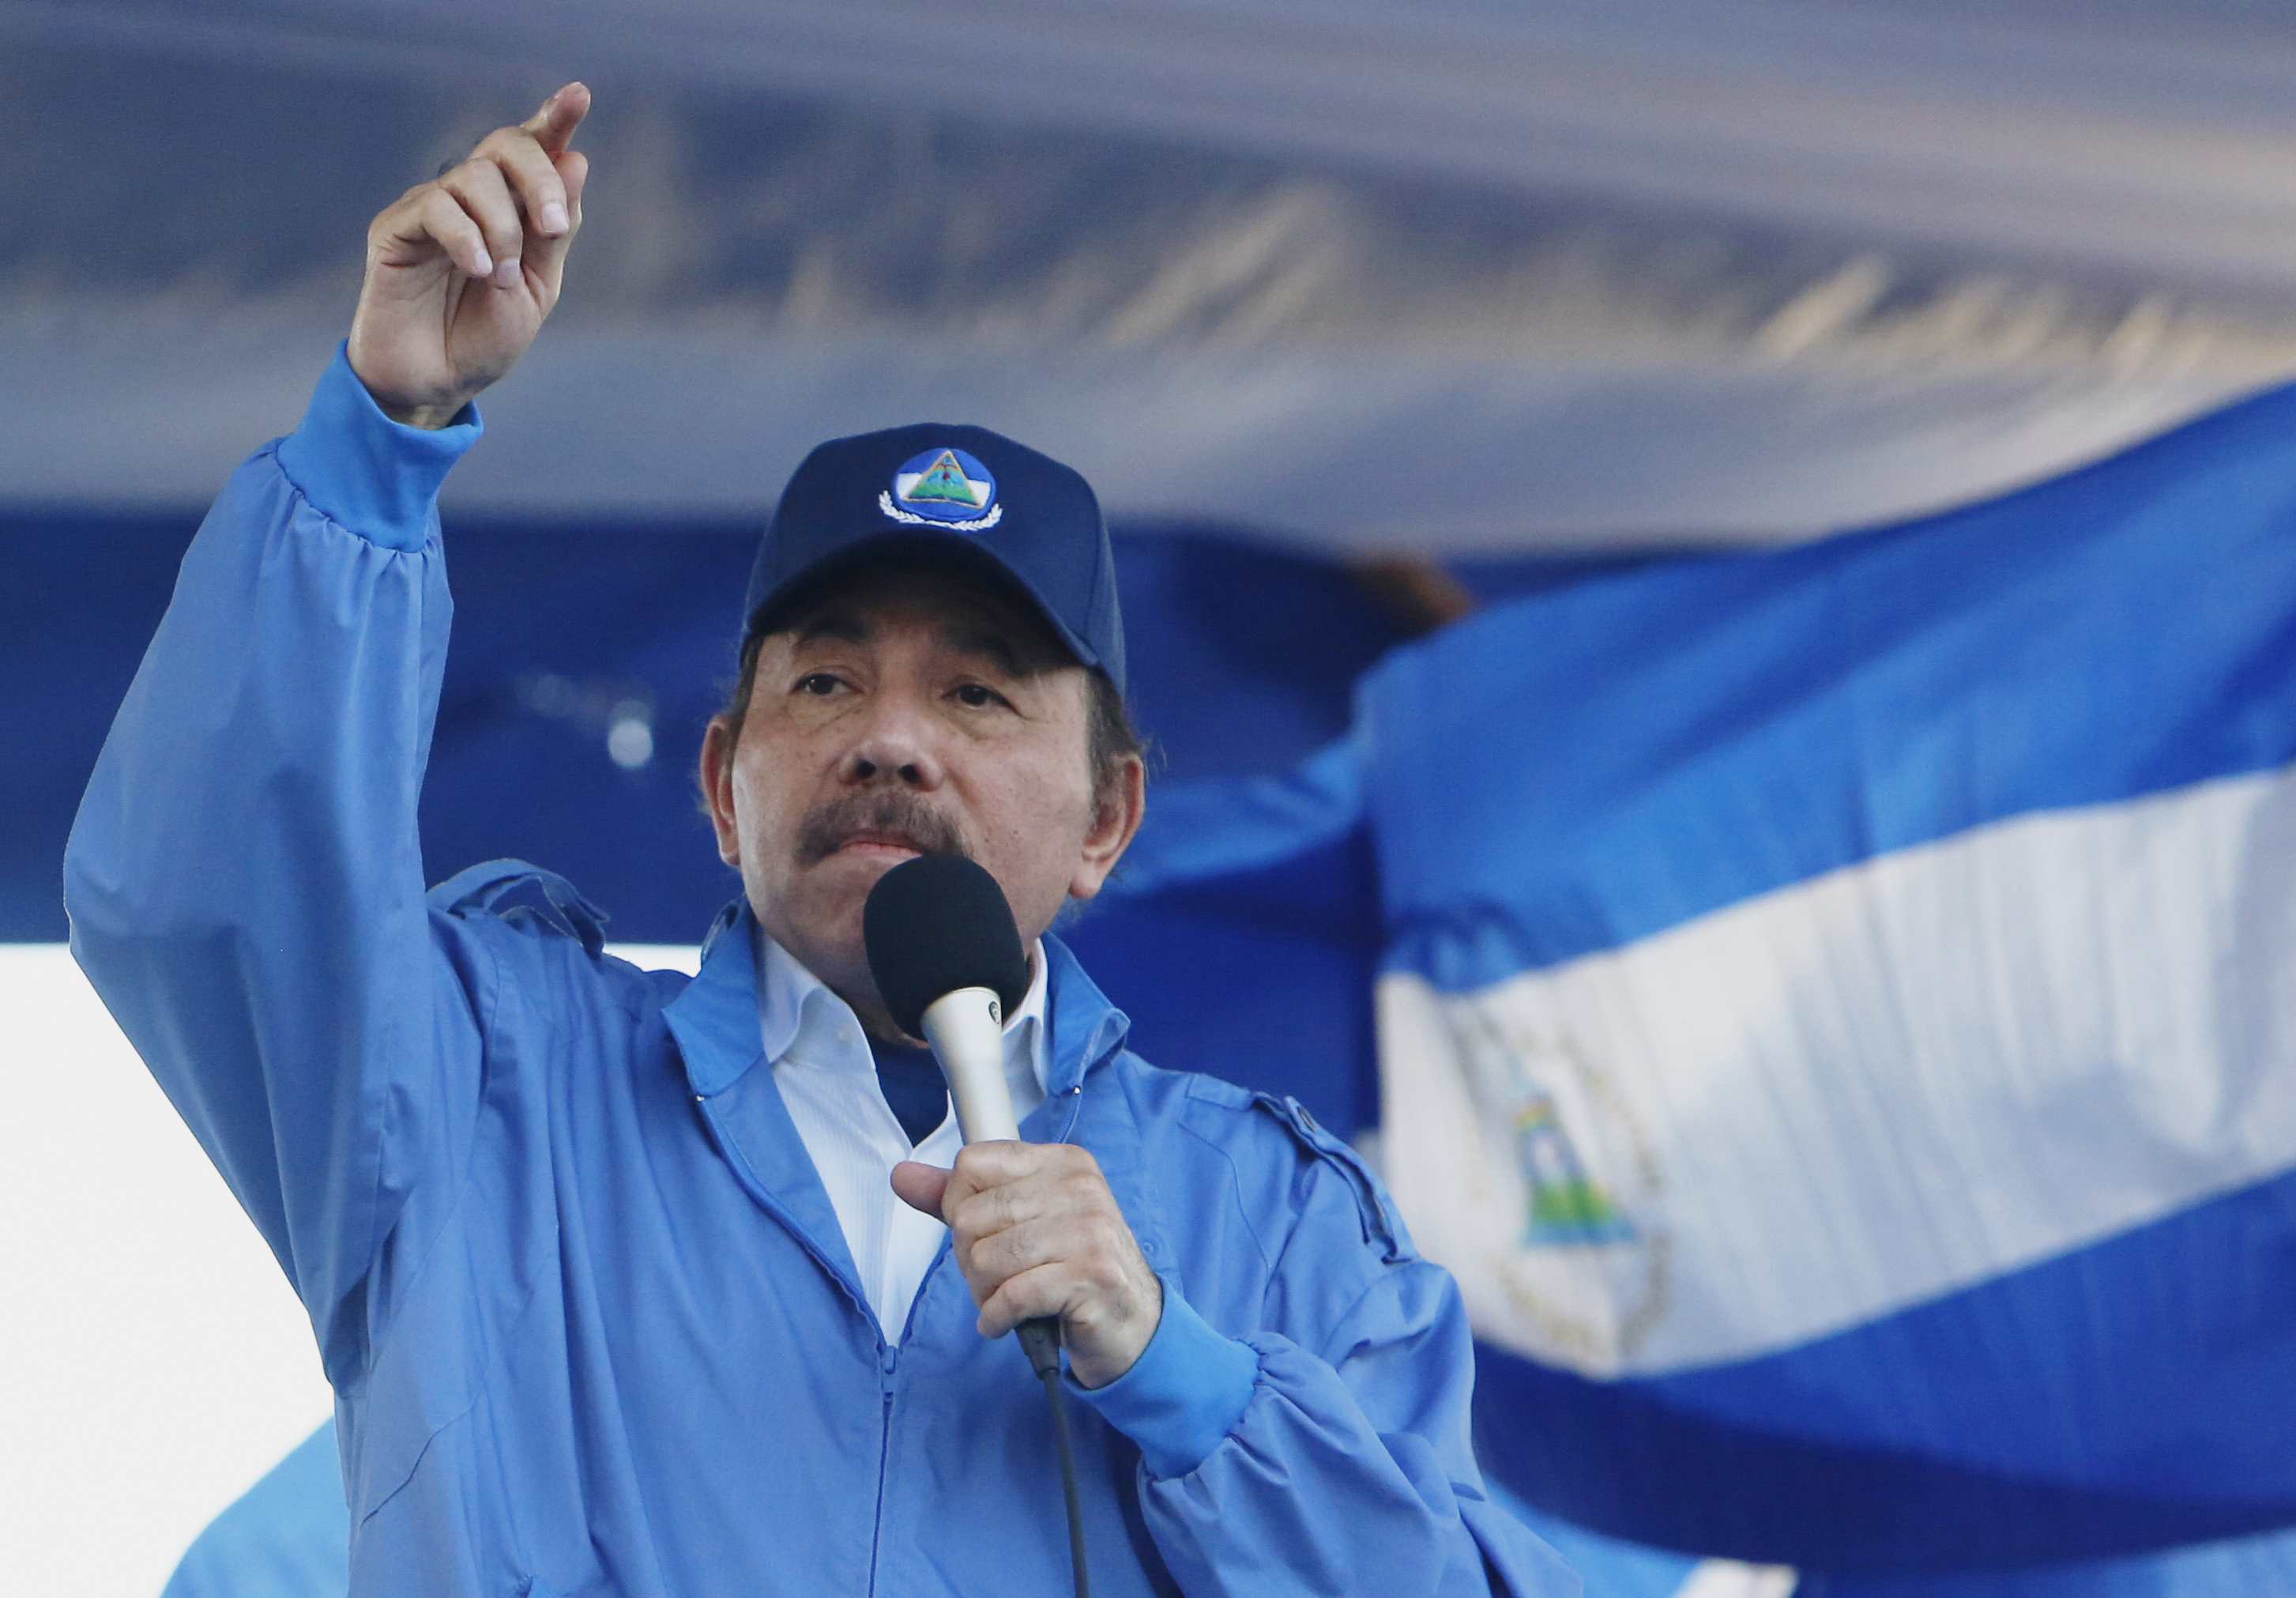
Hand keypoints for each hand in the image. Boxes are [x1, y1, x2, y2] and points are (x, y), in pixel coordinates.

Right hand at [347, 84, 590, 427]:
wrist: (438, 381)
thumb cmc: (484, 334)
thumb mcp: (537, 286)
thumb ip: (555, 230)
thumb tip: (576, 159)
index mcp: (511, 208)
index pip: (533, 148)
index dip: (555, 118)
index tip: (579, 94)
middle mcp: (470, 197)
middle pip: (507, 146)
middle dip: (540, 180)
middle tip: (552, 228)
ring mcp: (430, 207)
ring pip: (474, 176)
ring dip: (503, 228)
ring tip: (499, 277)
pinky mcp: (395, 227)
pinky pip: (437, 207)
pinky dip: (468, 238)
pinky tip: (478, 272)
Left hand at [892, 1143, 1163, 1387]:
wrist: (1131, 1323)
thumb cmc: (1071, 1268)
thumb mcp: (1019, 1222)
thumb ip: (959, 1198)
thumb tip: (902, 1176)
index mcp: (1062, 1162)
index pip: (972, 1164)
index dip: (959, 1207)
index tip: (982, 1234)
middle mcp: (1080, 1187)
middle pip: (972, 1216)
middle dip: (970, 1260)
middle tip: (995, 1279)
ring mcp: (1090, 1230)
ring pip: (988, 1257)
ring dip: (984, 1293)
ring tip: (1004, 1300)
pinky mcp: (1092, 1276)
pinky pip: (1011, 1294)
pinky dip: (997, 1317)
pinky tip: (1007, 1321)